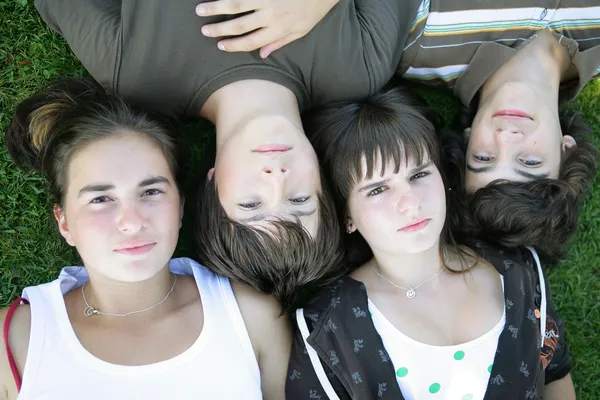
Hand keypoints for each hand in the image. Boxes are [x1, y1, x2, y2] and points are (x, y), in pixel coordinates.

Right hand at [196, 0, 339, 57]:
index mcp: (277, 30)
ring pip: (236, 5)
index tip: (220, 45)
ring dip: (216, 8)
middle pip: (239, 25)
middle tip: (204, 31)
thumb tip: (261, 54)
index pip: (250, 42)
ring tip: (201, 10)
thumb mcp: (300, 32)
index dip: (233, 45)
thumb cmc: (312, 11)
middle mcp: (270, 16)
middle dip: (219, 29)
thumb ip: (279, 42)